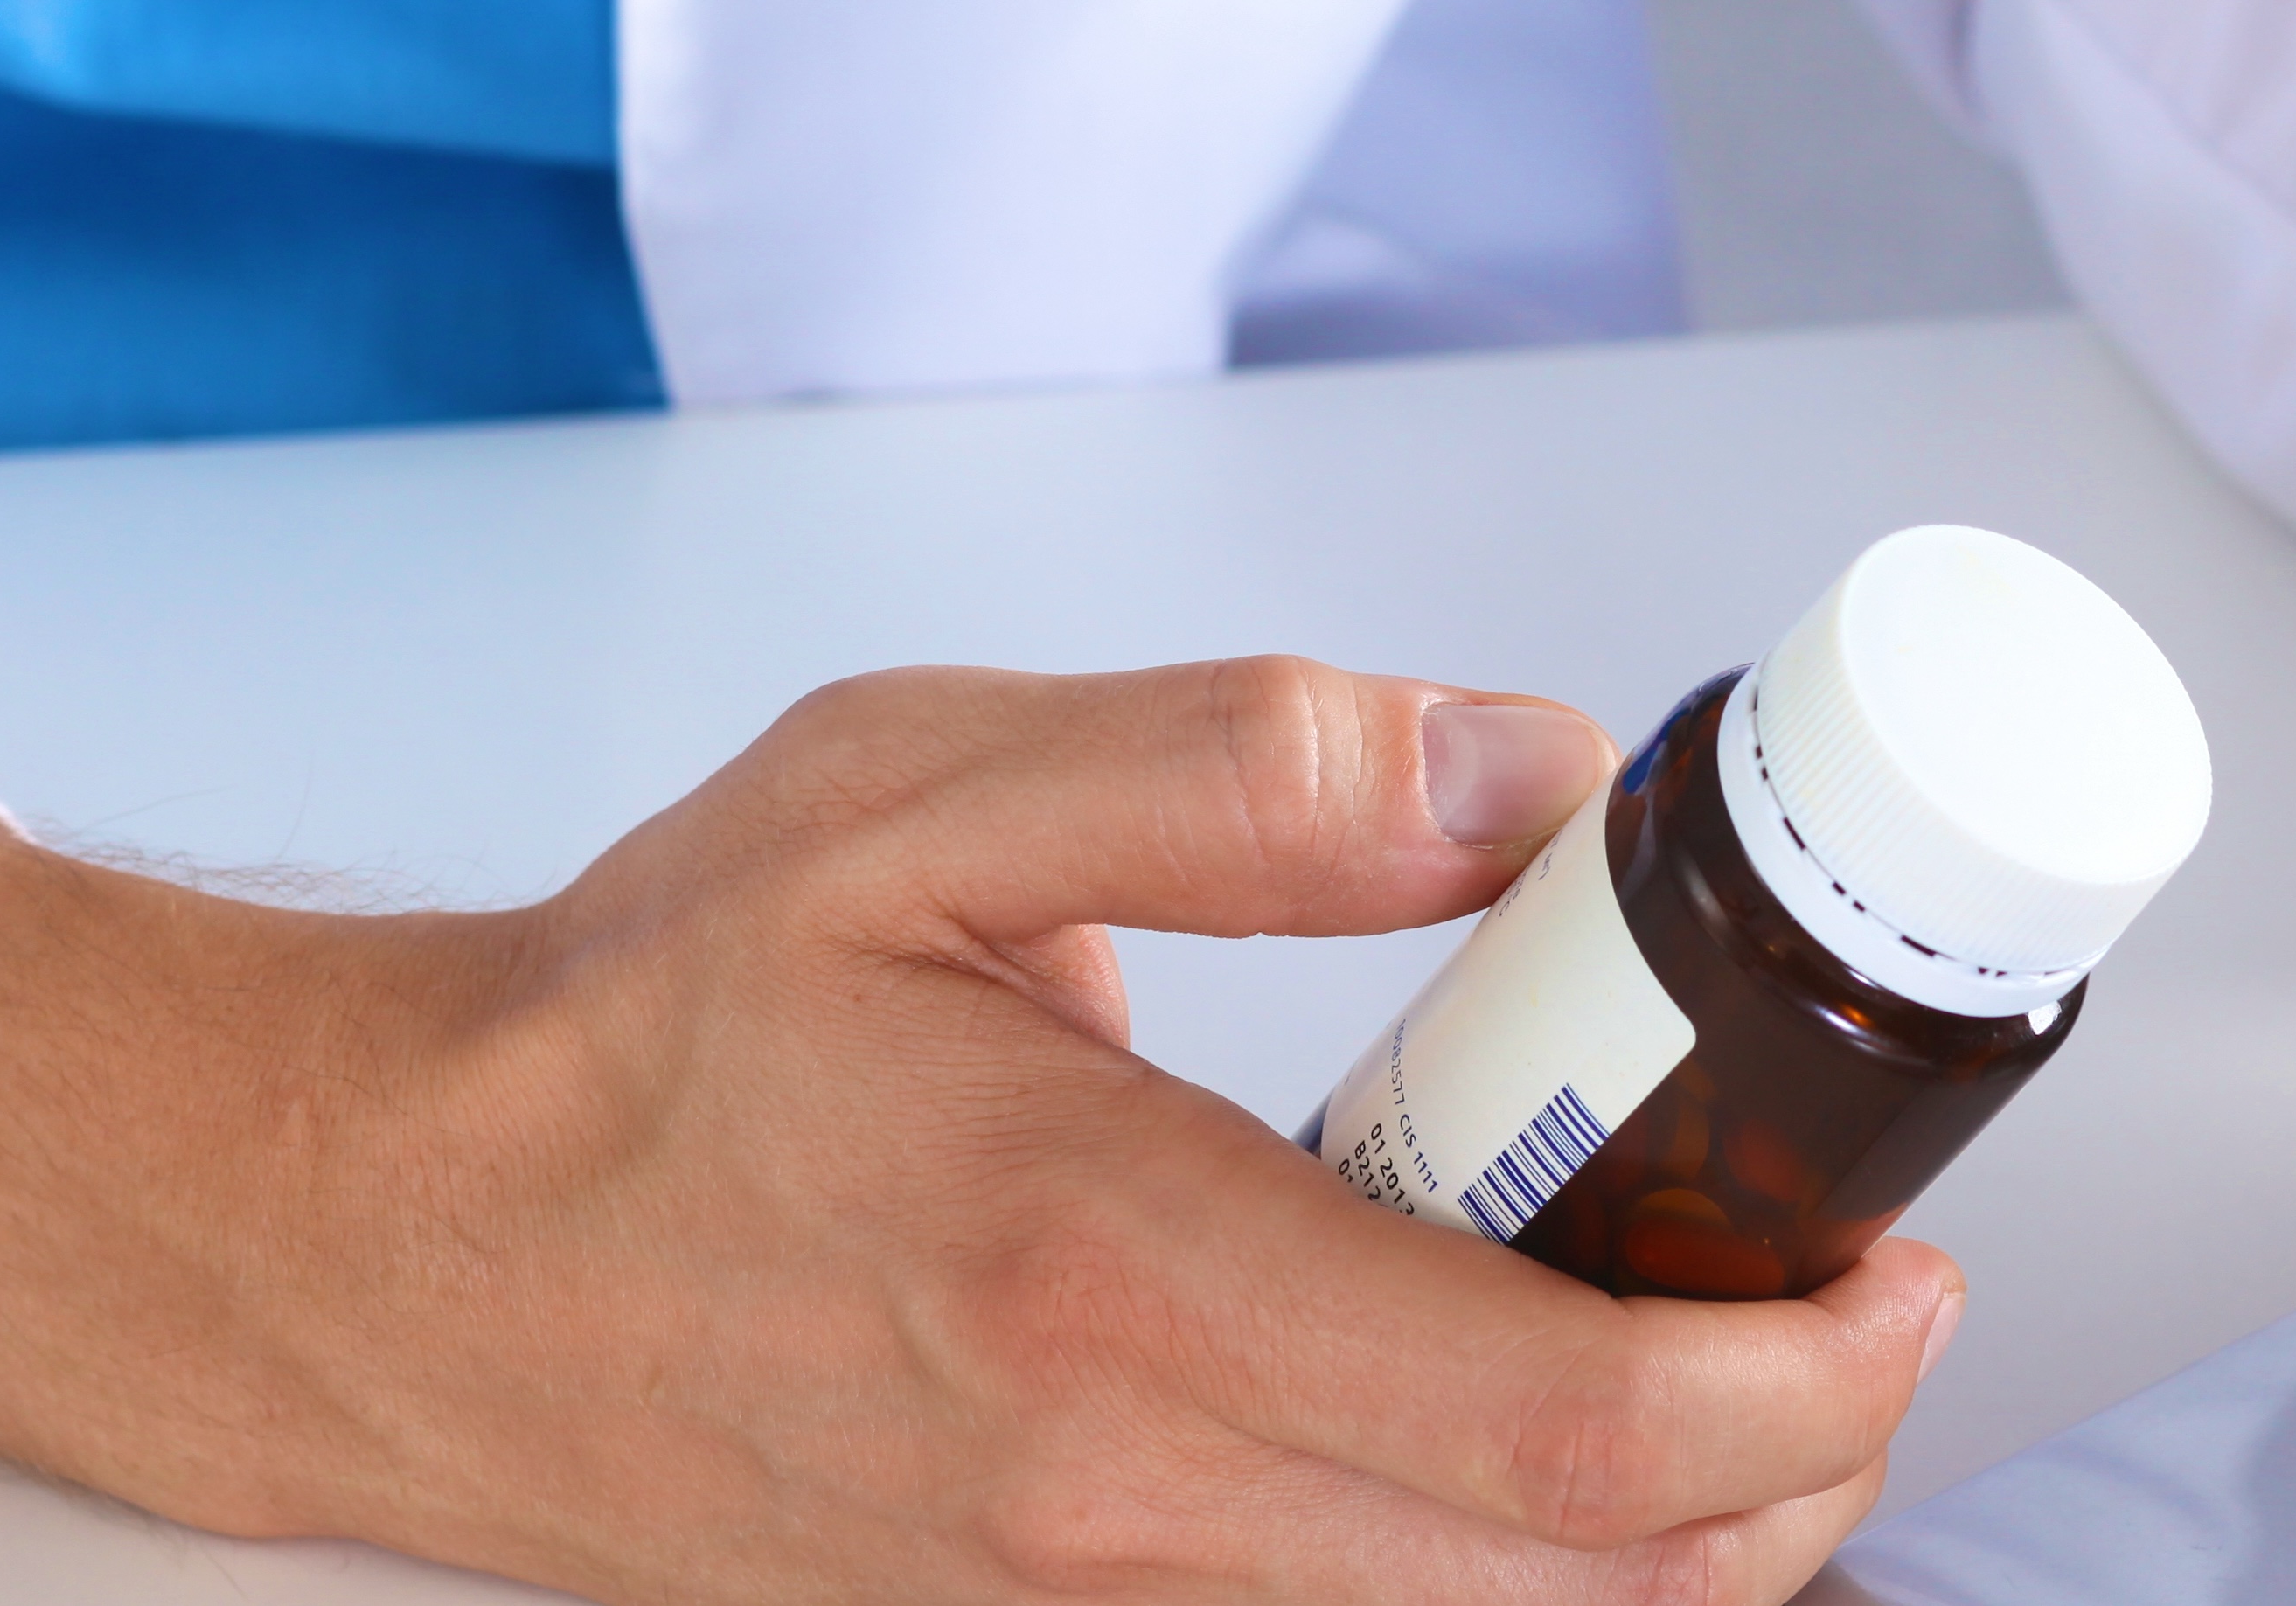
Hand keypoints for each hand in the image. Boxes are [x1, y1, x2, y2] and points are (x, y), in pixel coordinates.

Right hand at [0, 659, 1959, 1603]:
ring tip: (1671, 1341)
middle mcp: (1113, 1505)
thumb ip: (1234, 772)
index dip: (1811, 1372)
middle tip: (1814, 1284)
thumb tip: (1518, 780)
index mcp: (1113, 1278)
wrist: (403, 1254)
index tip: (1893, 1265)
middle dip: (1793, 1461)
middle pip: (1601, 1592)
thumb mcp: (913, 797)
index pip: (1579, 1430)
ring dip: (1659, 1534)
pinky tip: (1479, 1423)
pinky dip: (1493, 1567)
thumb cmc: (638, 1036)